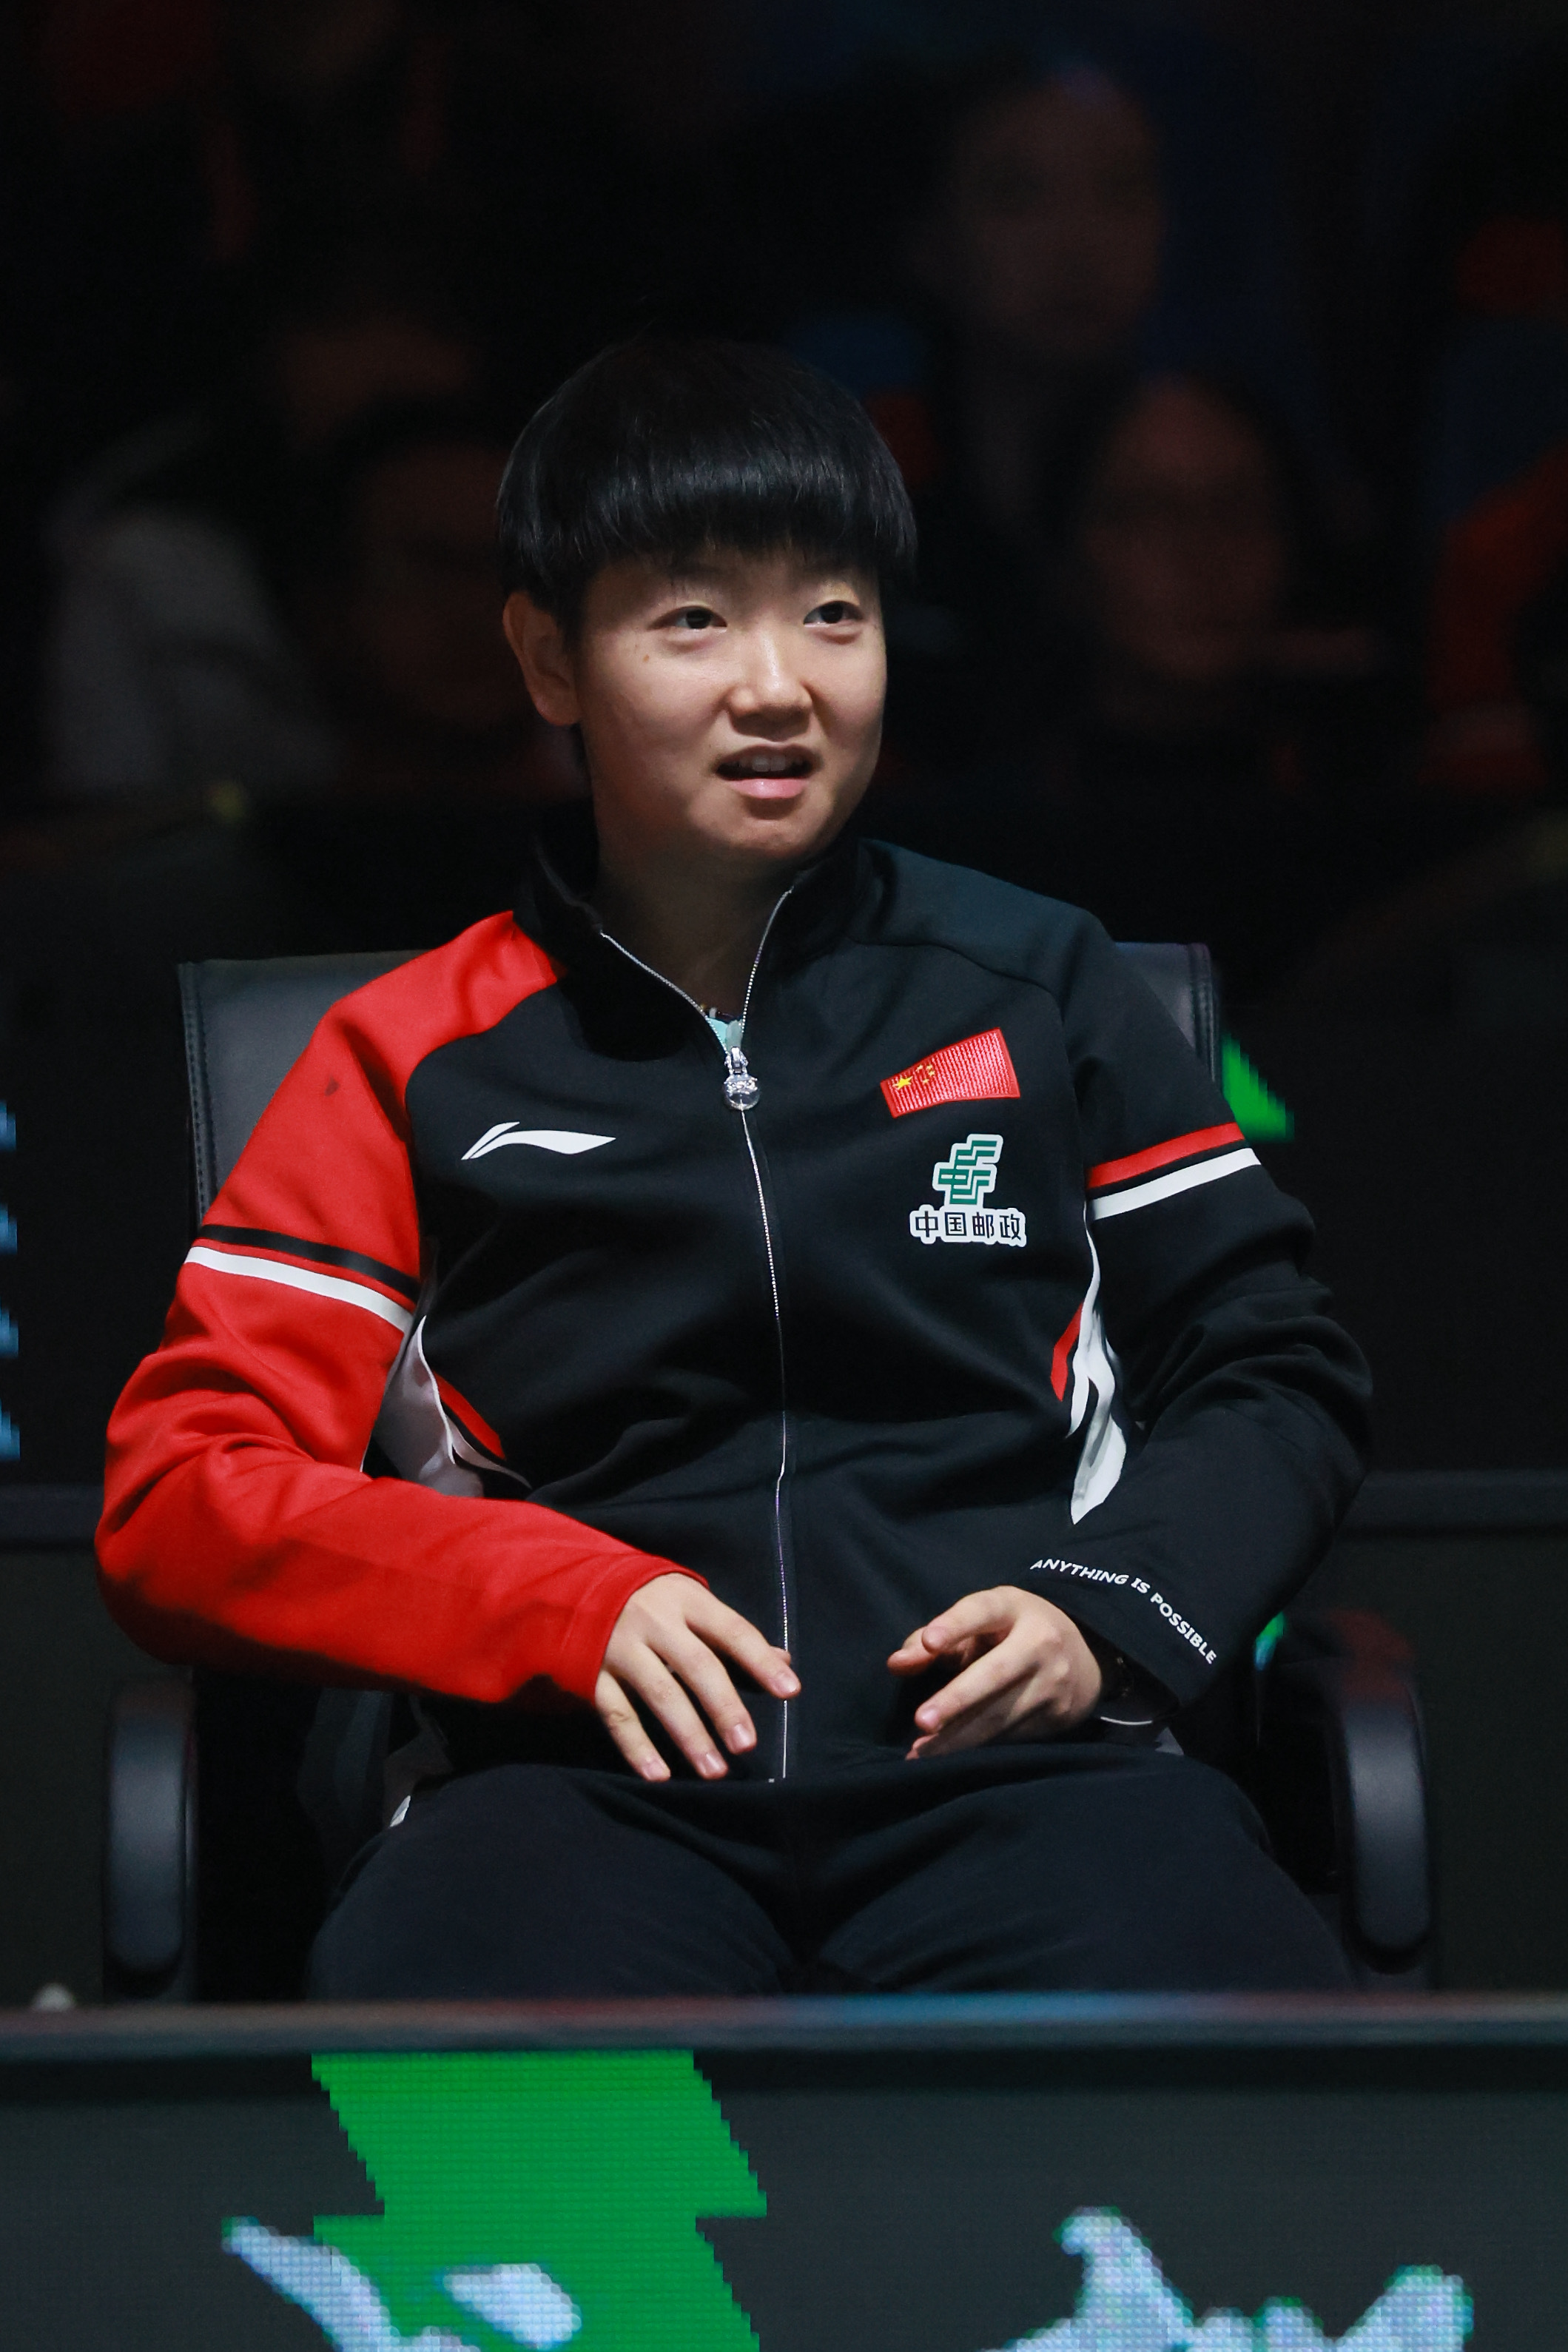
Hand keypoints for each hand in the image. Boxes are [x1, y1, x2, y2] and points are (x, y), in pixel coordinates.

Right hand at [596, 1573, 798, 1781]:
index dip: (760, 1661)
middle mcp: (654, 1621)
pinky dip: (637, 1747)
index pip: (731, 1631)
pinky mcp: (591, 1673)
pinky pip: (617, 1715)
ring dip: (689, 1735)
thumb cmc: (650, 1599)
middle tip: (746, 1745)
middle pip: (696, 1665)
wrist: (573, 1583)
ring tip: (714, 1770)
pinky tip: (660, 1776)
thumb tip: (784, 1662)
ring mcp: (620, 1647)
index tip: (789, 1691)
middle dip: (724, 1706)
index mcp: (685, 1599)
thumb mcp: (691, 1602)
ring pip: (660, 1694)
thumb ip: (732, 1633)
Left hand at [887, 1586, 1102, 1757]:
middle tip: (921, 1721)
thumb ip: (934, 1640)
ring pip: (1002, 1713)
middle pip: (995, 1673)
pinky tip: (952, 1758)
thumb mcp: (980, 1622)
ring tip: (923, 1753)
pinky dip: (980, 1748)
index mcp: (1013, 1608)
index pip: (982, 1611)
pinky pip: (1012, 1735)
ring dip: (960, 1738)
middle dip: (957, 1699)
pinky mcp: (1058, 1715)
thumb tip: (895, 1664)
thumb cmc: (1012, 1633)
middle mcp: (1039, 1641)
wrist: (1085, 1655)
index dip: (956, 1625)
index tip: (930, 1643)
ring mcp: (1053, 1681)